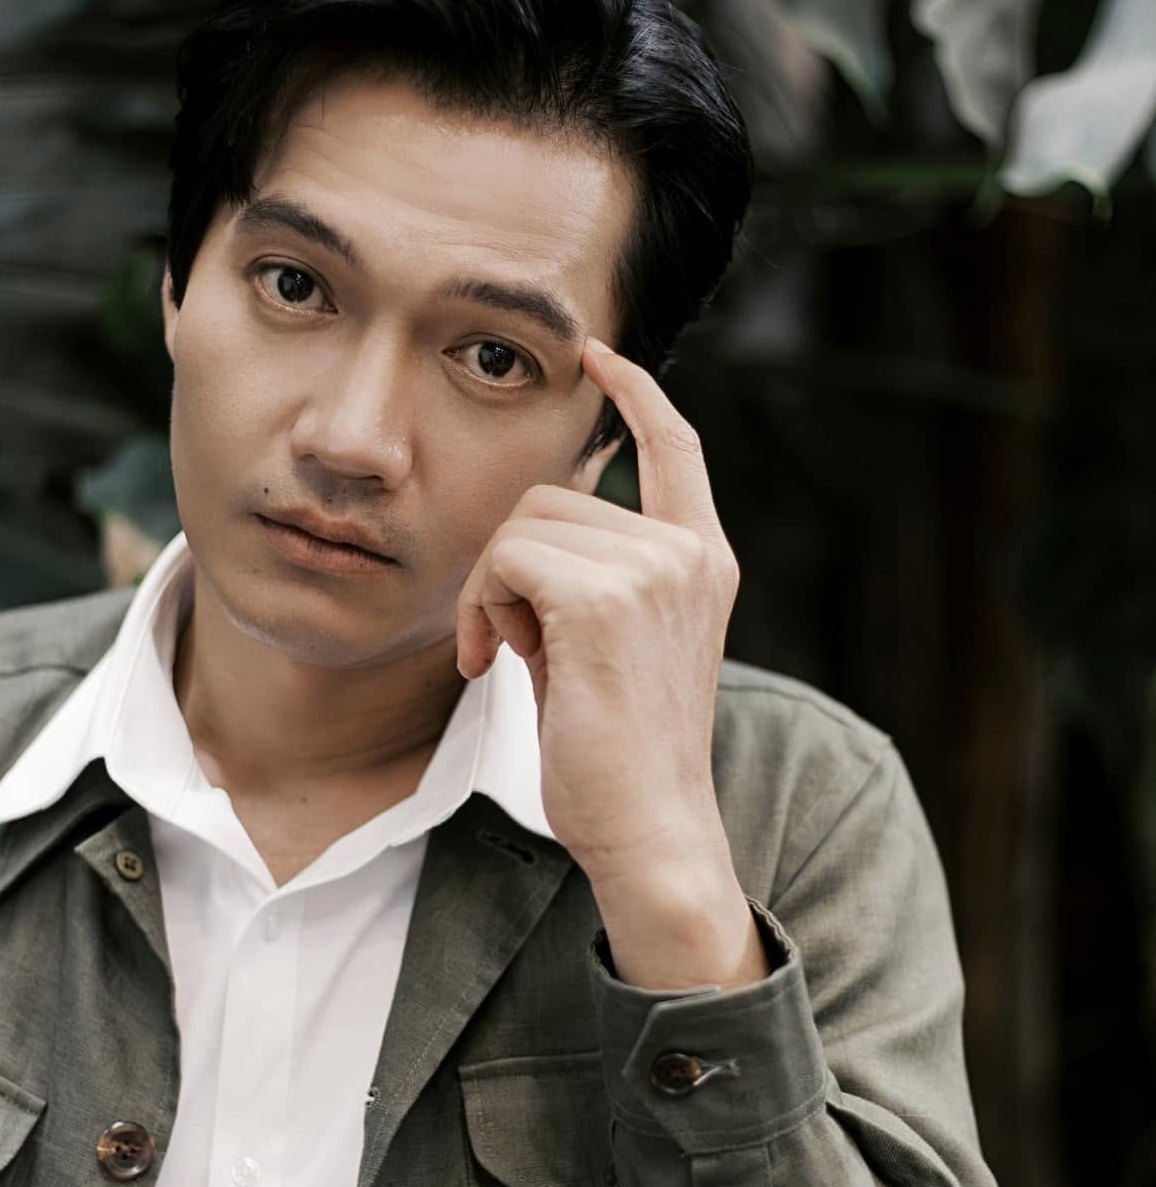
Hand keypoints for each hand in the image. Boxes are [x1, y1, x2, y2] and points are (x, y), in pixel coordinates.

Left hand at [455, 337, 741, 912]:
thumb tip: (530, 539)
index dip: (635, 394)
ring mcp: (653, 570)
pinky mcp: (604, 598)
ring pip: (521, 527)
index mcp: (702, 562)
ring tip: (507, 659)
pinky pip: (507, 559)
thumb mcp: (614, 650)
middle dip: (508, 563)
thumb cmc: (618, 756)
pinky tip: (496, 665)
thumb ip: (588, 583)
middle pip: (554, 495)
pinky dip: (484, 608)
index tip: (598, 356)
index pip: (676, 447)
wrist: (648, 830)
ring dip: (490, 591)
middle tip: (508, 643)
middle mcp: (687, 555)